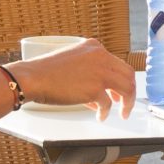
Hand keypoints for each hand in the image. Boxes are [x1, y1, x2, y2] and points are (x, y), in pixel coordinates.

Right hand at [13, 37, 136, 117]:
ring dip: (126, 103)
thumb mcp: (72, 61)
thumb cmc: (45, 71)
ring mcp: (100, 72)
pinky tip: (100, 116)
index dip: (121, 78)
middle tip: (127, 103)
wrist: (32, 77)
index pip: (117, 63)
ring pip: (126, 88)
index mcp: (94, 47)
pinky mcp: (94, 89)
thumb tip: (99, 92)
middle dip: (130, 91)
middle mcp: (101, 56)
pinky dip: (105, 112)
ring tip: (122, 112)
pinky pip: (108, 104)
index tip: (119, 90)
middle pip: (128, 74)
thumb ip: (89, 71)